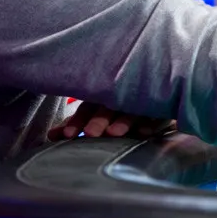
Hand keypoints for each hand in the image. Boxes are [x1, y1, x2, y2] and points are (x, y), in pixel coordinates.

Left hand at [49, 101, 175, 141]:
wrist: (161, 81)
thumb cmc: (120, 105)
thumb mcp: (97, 112)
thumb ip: (77, 123)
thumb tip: (52, 135)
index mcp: (104, 95)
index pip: (88, 106)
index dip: (78, 120)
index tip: (66, 136)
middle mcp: (123, 95)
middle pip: (109, 105)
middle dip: (99, 119)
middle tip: (91, 133)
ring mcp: (144, 99)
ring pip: (133, 109)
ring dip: (123, 120)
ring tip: (114, 133)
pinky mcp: (164, 106)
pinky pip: (158, 113)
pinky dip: (152, 122)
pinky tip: (144, 132)